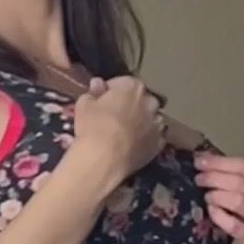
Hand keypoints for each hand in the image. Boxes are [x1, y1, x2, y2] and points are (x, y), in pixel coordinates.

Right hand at [72, 75, 166, 191]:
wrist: (105, 159)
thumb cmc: (93, 127)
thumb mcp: (84, 105)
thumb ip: (93, 92)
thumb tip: (97, 84)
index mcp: (132, 86)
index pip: (122, 83)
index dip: (112, 92)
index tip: (104, 101)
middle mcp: (150, 102)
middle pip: (141, 100)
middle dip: (131, 105)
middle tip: (116, 118)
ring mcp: (157, 124)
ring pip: (151, 119)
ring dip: (142, 122)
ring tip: (127, 134)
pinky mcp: (159, 144)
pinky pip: (154, 138)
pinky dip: (147, 140)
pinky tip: (135, 146)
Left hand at [194, 152, 243, 243]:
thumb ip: (243, 182)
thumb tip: (208, 162)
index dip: (221, 162)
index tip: (200, 160)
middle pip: (242, 182)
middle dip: (216, 177)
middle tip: (199, 178)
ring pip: (240, 201)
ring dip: (218, 195)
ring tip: (206, 195)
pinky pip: (235, 225)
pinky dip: (220, 216)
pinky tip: (211, 210)